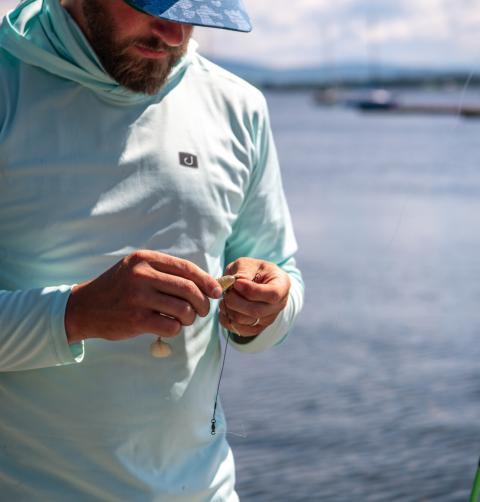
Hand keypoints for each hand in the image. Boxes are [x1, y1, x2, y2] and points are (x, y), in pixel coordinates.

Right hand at [65, 250, 222, 342]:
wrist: (84, 308)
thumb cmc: (118, 288)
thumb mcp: (137, 269)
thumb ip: (166, 272)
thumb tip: (206, 283)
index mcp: (145, 258)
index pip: (187, 268)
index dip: (207, 281)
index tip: (217, 291)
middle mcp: (142, 275)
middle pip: (189, 289)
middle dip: (203, 302)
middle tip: (204, 310)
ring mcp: (138, 297)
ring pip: (183, 309)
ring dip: (191, 318)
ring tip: (185, 319)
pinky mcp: (135, 320)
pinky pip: (171, 326)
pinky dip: (177, 329)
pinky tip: (169, 326)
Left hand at [219, 258, 290, 337]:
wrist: (256, 282)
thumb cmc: (253, 270)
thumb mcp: (248, 264)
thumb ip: (243, 271)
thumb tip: (235, 284)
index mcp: (282, 285)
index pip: (272, 294)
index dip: (252, 291)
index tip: (237, 283)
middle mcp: (279, 305)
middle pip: (257, 311)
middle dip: (236, 301)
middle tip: (226, 292)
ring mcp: (269, 319)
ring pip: (246, 322)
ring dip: (230, 310)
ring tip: (226, 298)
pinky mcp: (257, 328)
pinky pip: (240, 330)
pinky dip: (228, 320)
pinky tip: (225, 309)